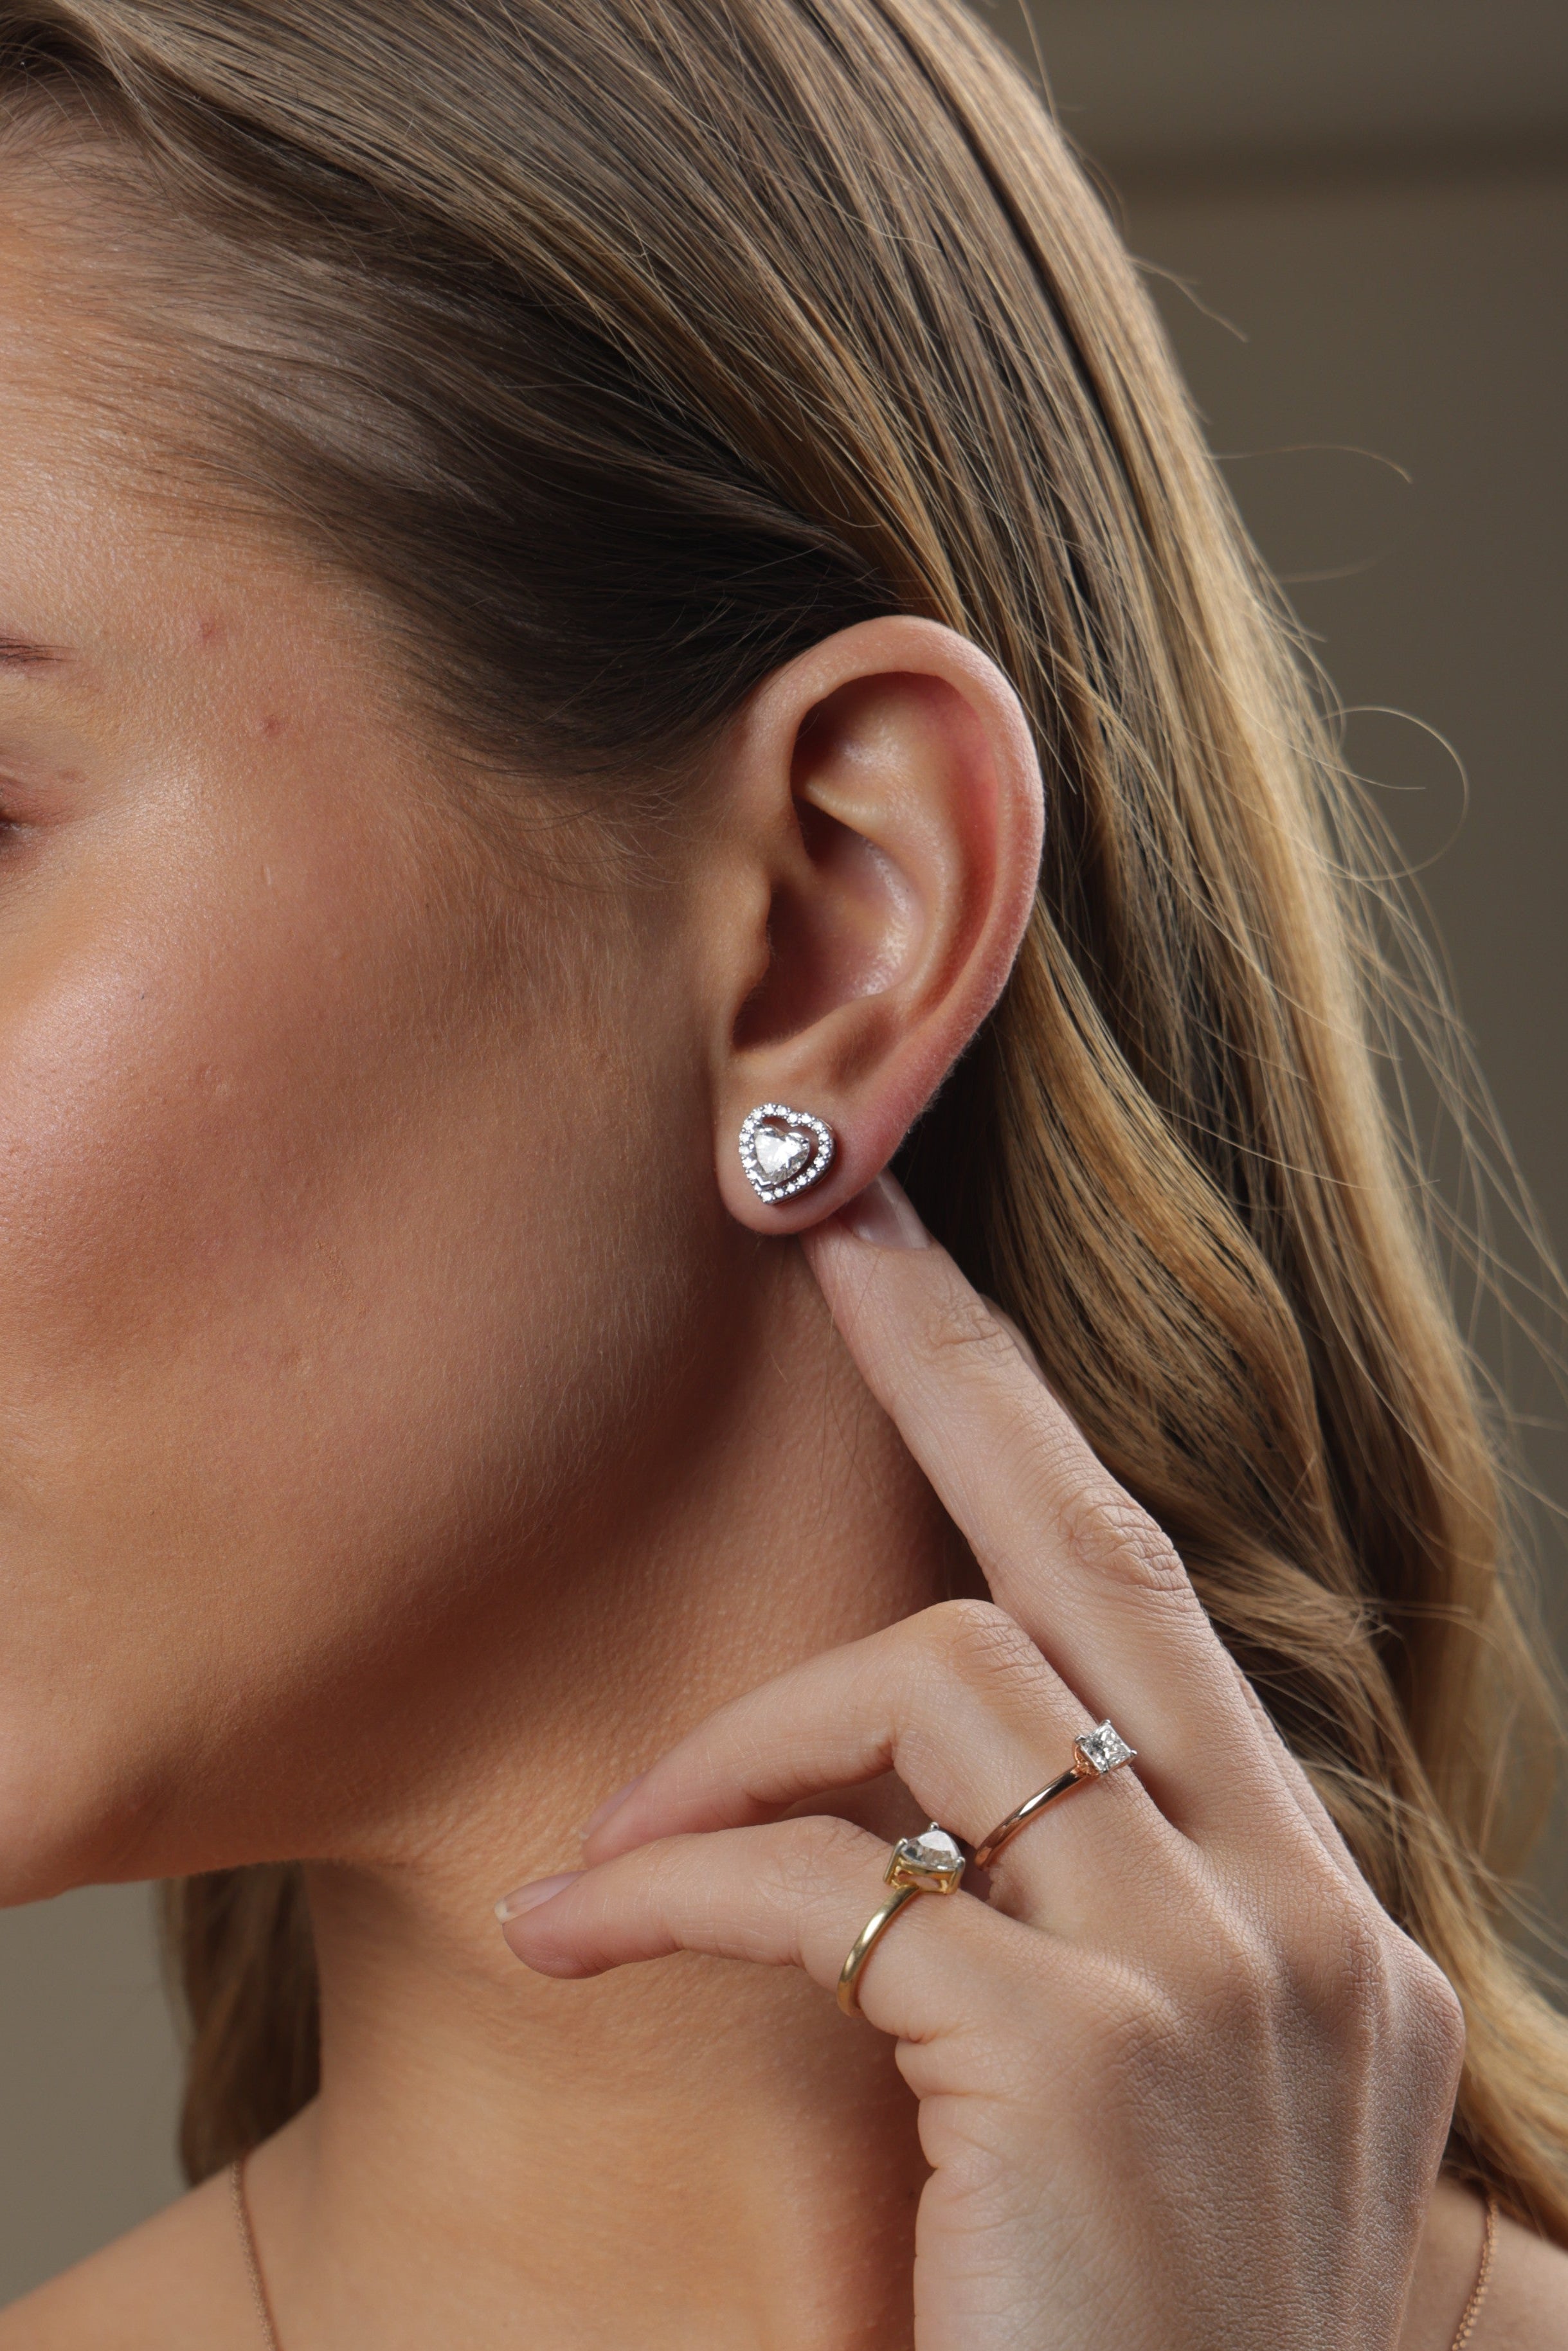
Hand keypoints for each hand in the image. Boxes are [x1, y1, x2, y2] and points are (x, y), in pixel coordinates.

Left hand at [501, 1178, 1465, 2349]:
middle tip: (826, 1231)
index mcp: (1316, 1927)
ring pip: (948, 1696)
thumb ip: (1097, 1950)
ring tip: (612, 1843)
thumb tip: (933, 1820)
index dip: (1028, 1432)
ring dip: (746, 1742)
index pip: (1156, 1614)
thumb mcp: (1152, 2125)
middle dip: (954, 1367)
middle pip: (1094, 1555)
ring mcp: (1209, 1977)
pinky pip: (834, 1883)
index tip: (919, 1280)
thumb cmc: (1118, 2349)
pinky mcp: (1080, 2059)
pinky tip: (572, 1933)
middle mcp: (1294, 1917)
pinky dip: (680, 1883)